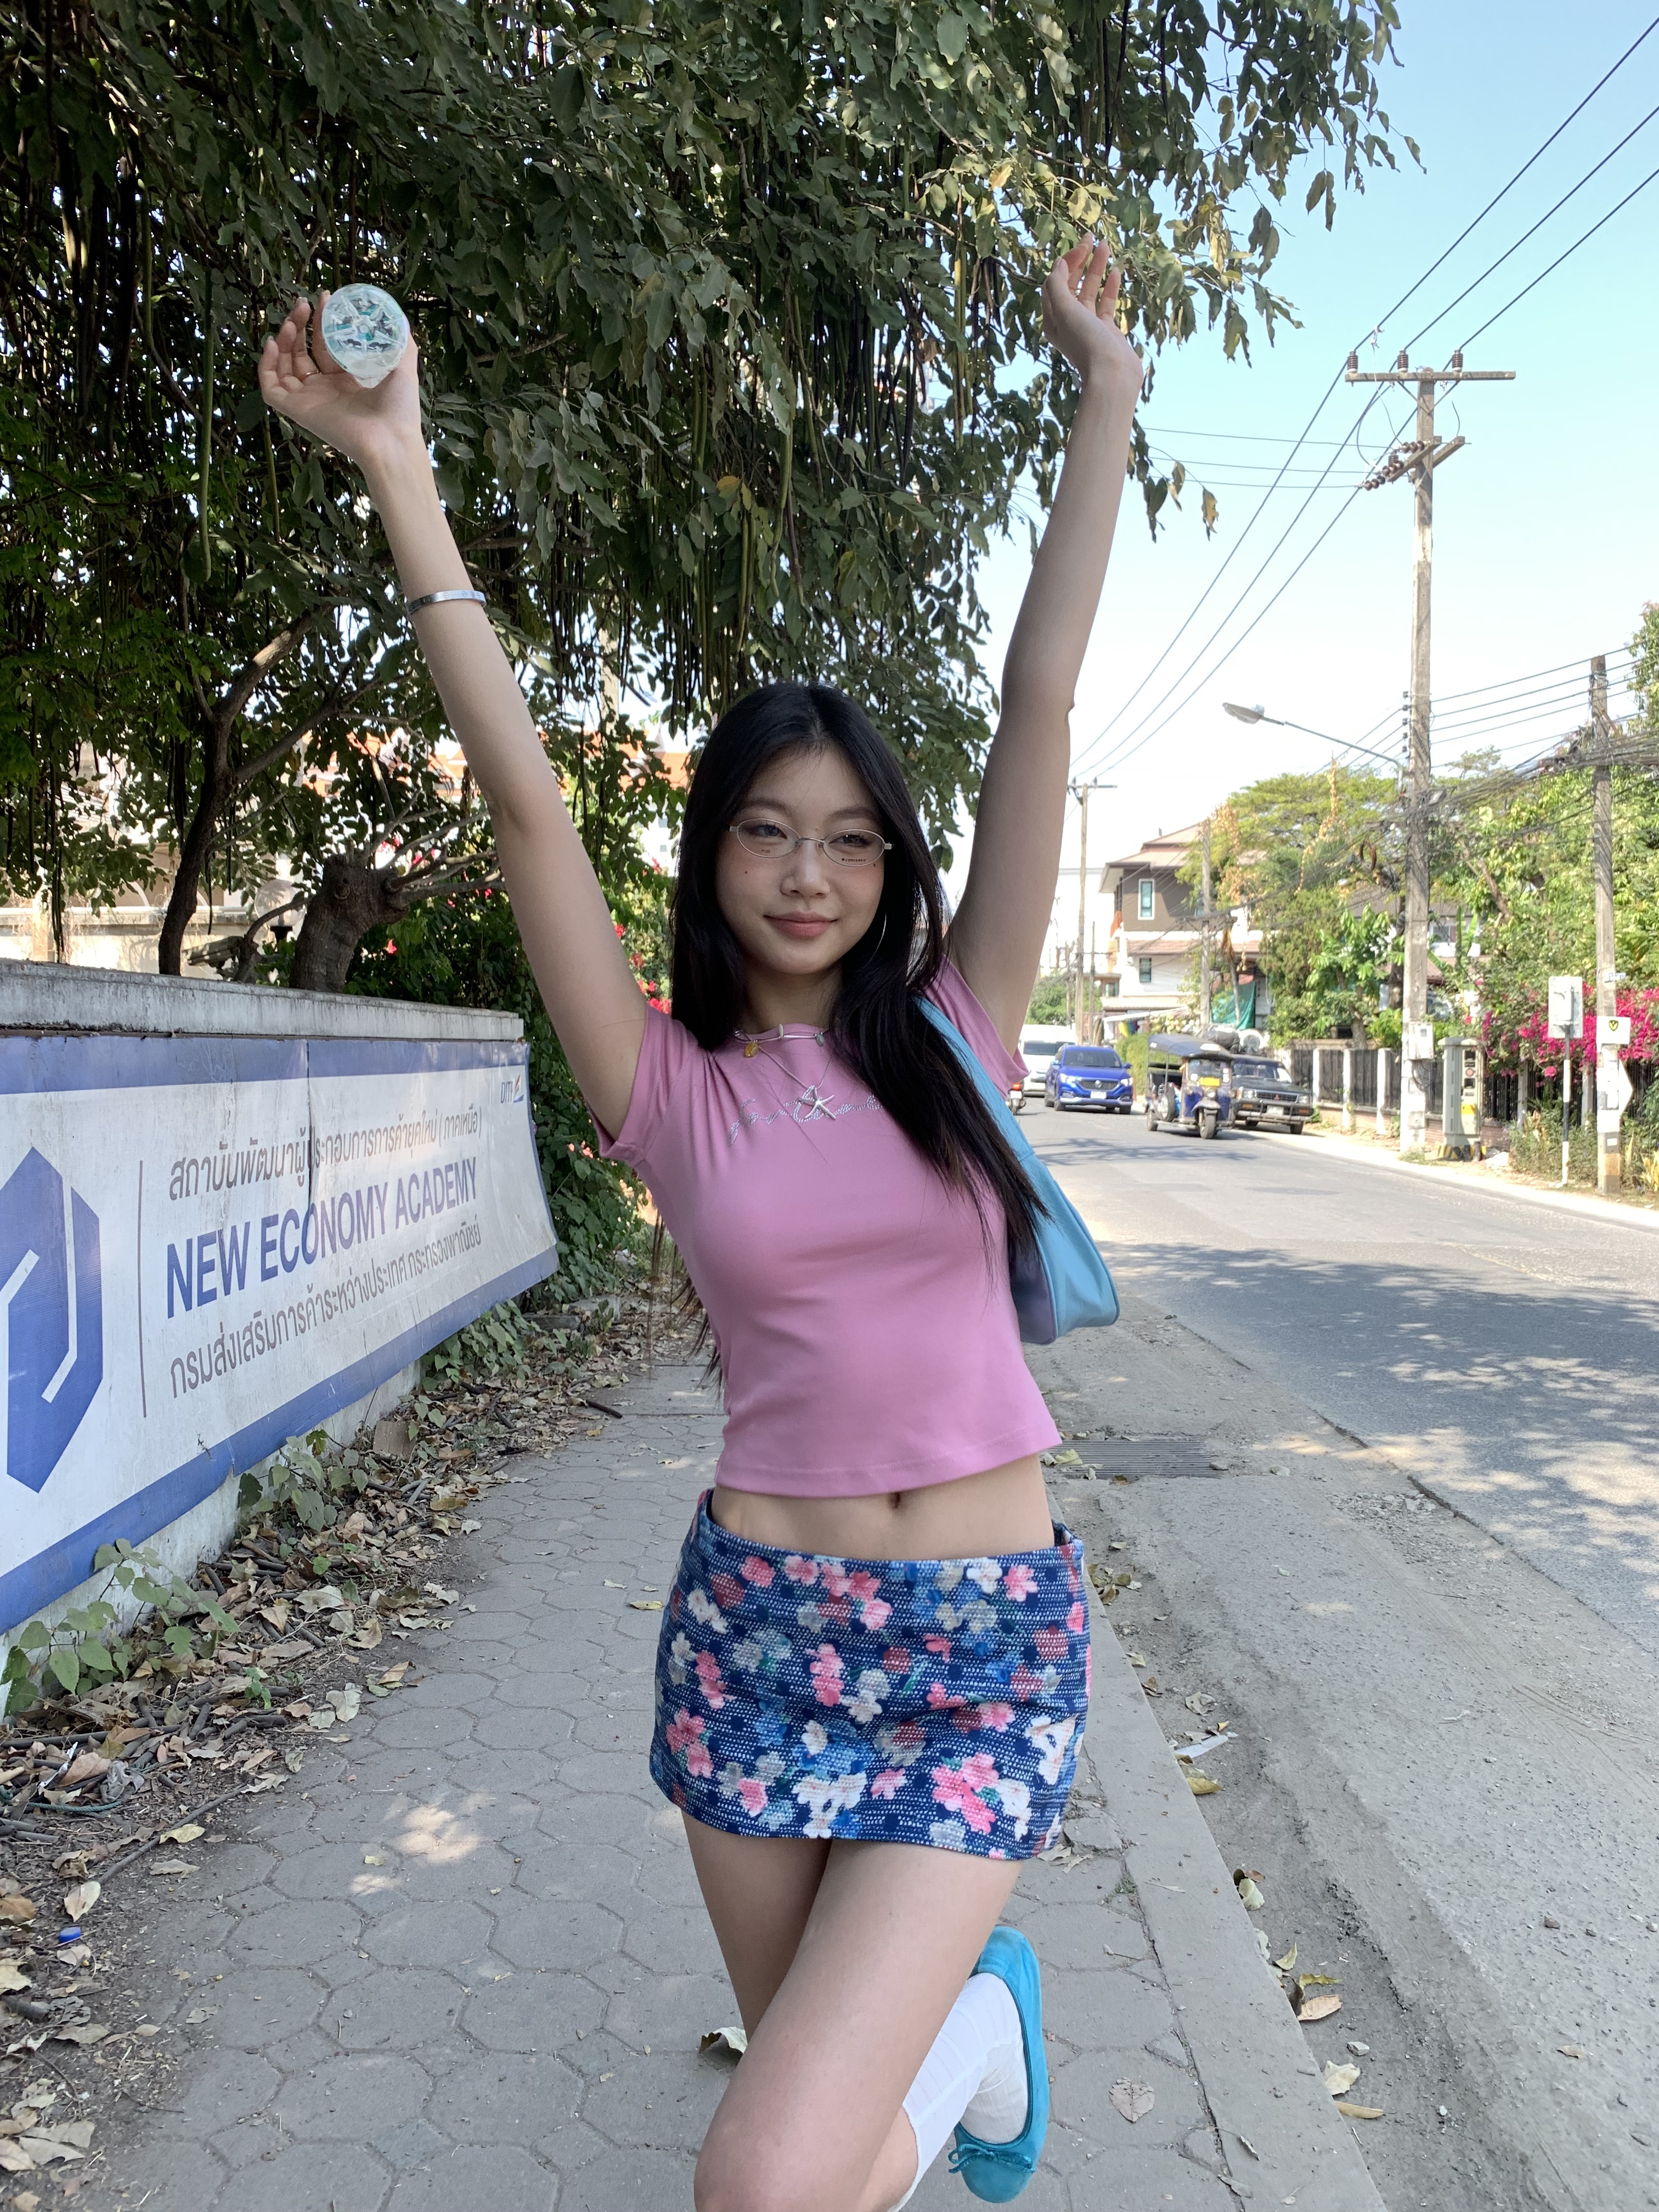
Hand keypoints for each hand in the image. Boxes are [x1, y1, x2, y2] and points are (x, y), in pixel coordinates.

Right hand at [258, 293, 426, 488]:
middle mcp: (327, 390)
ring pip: (286, 367)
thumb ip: (400, 341)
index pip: (326, 347)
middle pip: (303, 353)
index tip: (324, 298)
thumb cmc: (399, 408)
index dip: (322, 322)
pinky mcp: (298, 411)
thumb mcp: (403, 366)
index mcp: (348, 381)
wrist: (390, 441)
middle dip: (301, 326)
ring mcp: (310, 400)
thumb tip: (396, 315)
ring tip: (291, 321)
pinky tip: (273, 343)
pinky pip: (271, 388)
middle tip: (302, 304)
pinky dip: (267, 366)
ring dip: (284, 341)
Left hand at [1042, 240, 1141, 401]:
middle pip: (1072, 283)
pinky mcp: (1106, 330)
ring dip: (1096, 268)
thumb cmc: (1086, 342)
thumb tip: (1058, 263)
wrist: (1112, 374)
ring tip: (1105, 245)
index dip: (1066, 261)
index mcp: (1053, 318)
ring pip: (1090, 290)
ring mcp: (1088, 325)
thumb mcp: (1065, 310)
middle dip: (1080, 260)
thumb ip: (1058, 285)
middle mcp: (1068, 321)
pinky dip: (1109, 286)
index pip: (1055, 282)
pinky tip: (1116, 270)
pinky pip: (1105, 303)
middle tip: (1092, 237)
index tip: (1081, 246)